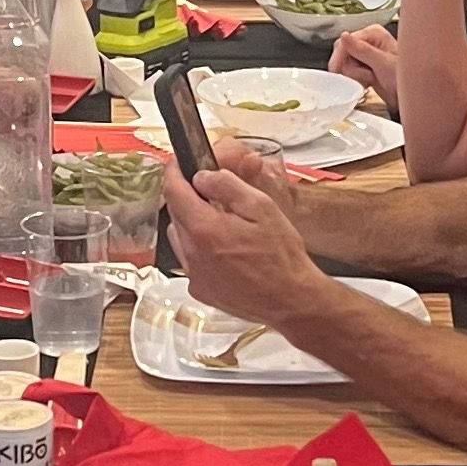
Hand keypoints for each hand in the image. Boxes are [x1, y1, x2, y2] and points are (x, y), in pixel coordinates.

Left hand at [162, 149, 330, 333]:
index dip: (174, 172)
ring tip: (224, 225)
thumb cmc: (282, 259)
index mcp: (205, 230)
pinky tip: (226, 250)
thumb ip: (227, 186)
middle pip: (176, 214)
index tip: (179, 164)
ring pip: (180, 237)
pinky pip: (190, 260)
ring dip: (194, 225)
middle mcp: (193, 254)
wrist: (293, 300)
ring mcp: (195, 275)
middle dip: (190, 198)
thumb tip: (203, 177)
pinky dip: (200, 250)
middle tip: (213, 193)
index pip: (173, 192)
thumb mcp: (261, 207)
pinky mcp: (201, 290)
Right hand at [329, 23, 402, 103]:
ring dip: (355, 76)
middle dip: (351, 68)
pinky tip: (367, 82)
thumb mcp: (383, 63)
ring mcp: (365, 55)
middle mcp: (368, 41)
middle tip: (365, 76)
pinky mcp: (363, 67)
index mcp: (373, 33)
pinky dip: (355, 80)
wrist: (414, 95)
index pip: (346, 40)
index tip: (336, 70)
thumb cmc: (408, 77)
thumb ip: (362, 50)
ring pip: (344, 65)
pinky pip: (348, 73)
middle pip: (342, 53)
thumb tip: (344, 36)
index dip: (340, 56)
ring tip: (371, 79)